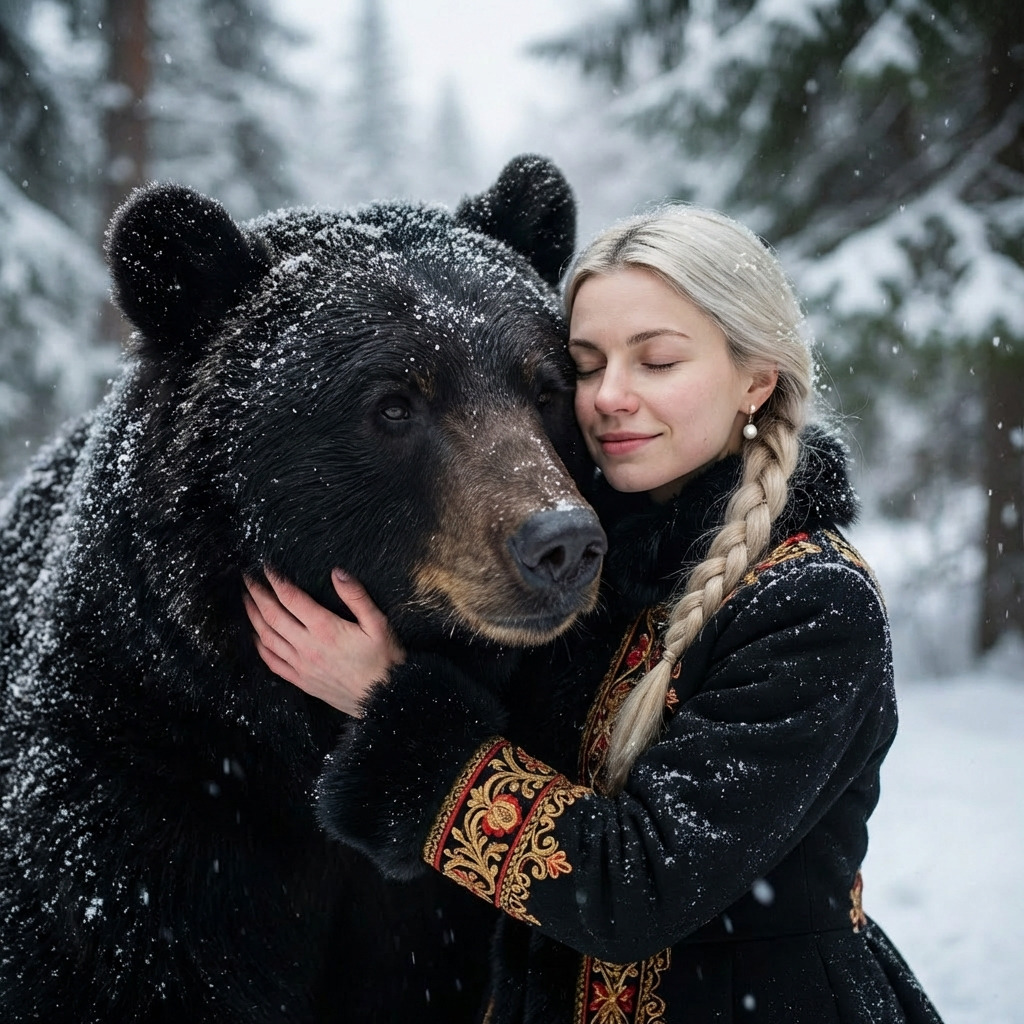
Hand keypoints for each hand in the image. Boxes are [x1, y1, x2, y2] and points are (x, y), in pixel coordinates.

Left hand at [242, 568, 404, 716]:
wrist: (383, 700)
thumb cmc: (384, 661)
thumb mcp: (378, 624)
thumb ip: (357, 597)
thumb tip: (338, 573)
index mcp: (326, 629)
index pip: (292, 598)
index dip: (276, 580)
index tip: (266, 566)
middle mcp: (308, 646)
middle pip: (273, 615)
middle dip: (258, 594)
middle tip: (247, 579)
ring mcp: (302, 665)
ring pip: (268, 638)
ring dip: (254, 617)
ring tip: (246, 601)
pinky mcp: (302, 680)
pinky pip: (273, 663)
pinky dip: (260, 648)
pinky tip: (256, 637)